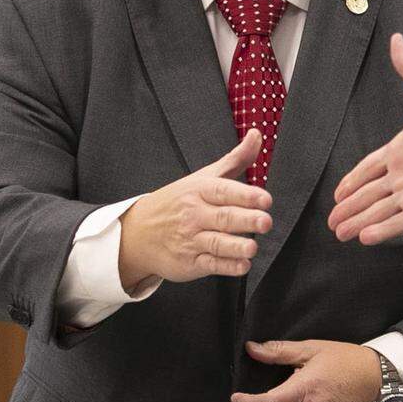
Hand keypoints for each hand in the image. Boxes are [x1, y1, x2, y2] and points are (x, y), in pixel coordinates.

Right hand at [118, 131, 271, 288]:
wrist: (137, 233)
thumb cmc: (178, 202)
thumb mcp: (204, 176)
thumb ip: (236, 158)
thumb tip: (257, 134)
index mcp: (200, 191)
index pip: (224, 191)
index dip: (246, 195)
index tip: (265, 199)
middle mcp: (195, 215)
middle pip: (224, 217)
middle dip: (246, 220)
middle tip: (266, 222)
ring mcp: (191, 239)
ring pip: (217, 243)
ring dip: (237, 247)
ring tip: (253, 247)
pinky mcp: (190, 263)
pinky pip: (211, 265)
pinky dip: (227, 267)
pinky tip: (243, 265)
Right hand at [329, 33, 402, 243]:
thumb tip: (397, 39)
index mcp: (402, 152)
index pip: (370, 169)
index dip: (353, 180)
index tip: (337, 192)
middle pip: (369, 195)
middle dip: (349, 208)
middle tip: (331, 221)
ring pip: (377, 213)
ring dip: (357, 222)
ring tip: (339, 233)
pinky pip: (395, 225)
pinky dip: (379, 232)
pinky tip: (362, 239)